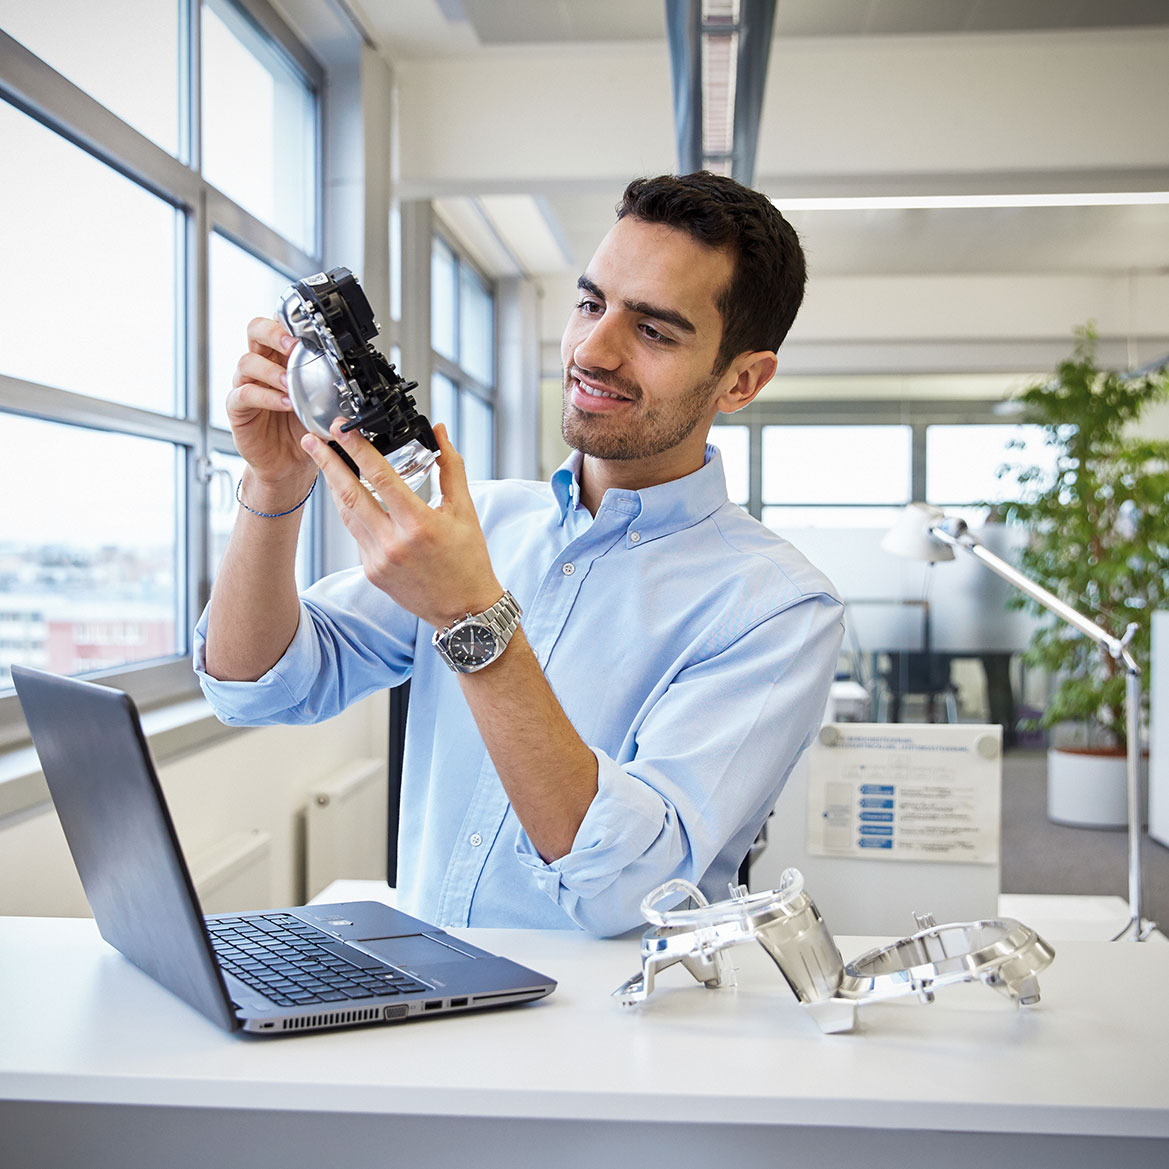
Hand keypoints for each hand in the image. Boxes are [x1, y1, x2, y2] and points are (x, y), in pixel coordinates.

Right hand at [227, 316, 316, 500]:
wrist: (288, 462)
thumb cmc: (302, 428)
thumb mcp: (323, 404)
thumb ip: (330, 387)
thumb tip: (353, 377)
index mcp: (281, 357)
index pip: (279, 325)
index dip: (290, 320)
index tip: (309, 327)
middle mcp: (262, 365)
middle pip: (255, 330)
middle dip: (274, 332)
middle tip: (293, 345)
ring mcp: (246, 383)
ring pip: (247, 362)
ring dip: (272, 370)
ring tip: (290, 384)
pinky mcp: (237, 407)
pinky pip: (245, 394)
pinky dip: (266, 396)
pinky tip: (284, 403)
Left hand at [301, 421, 501, 627]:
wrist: (464, 610)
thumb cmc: (468, 561)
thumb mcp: (464, 511)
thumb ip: (450, 467)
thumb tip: (440, 433)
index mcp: (419, 525)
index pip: (380, 477)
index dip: (357, 449)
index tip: (342, 430)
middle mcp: (393, 543)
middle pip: (349, 494)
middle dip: (327, 463)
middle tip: (312, 440)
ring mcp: (378, 560)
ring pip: (347, 514)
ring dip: (334, 485)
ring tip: (324, 462)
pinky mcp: (371, 571)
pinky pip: (356, 534)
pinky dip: (352, 512)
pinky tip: (351, 496)